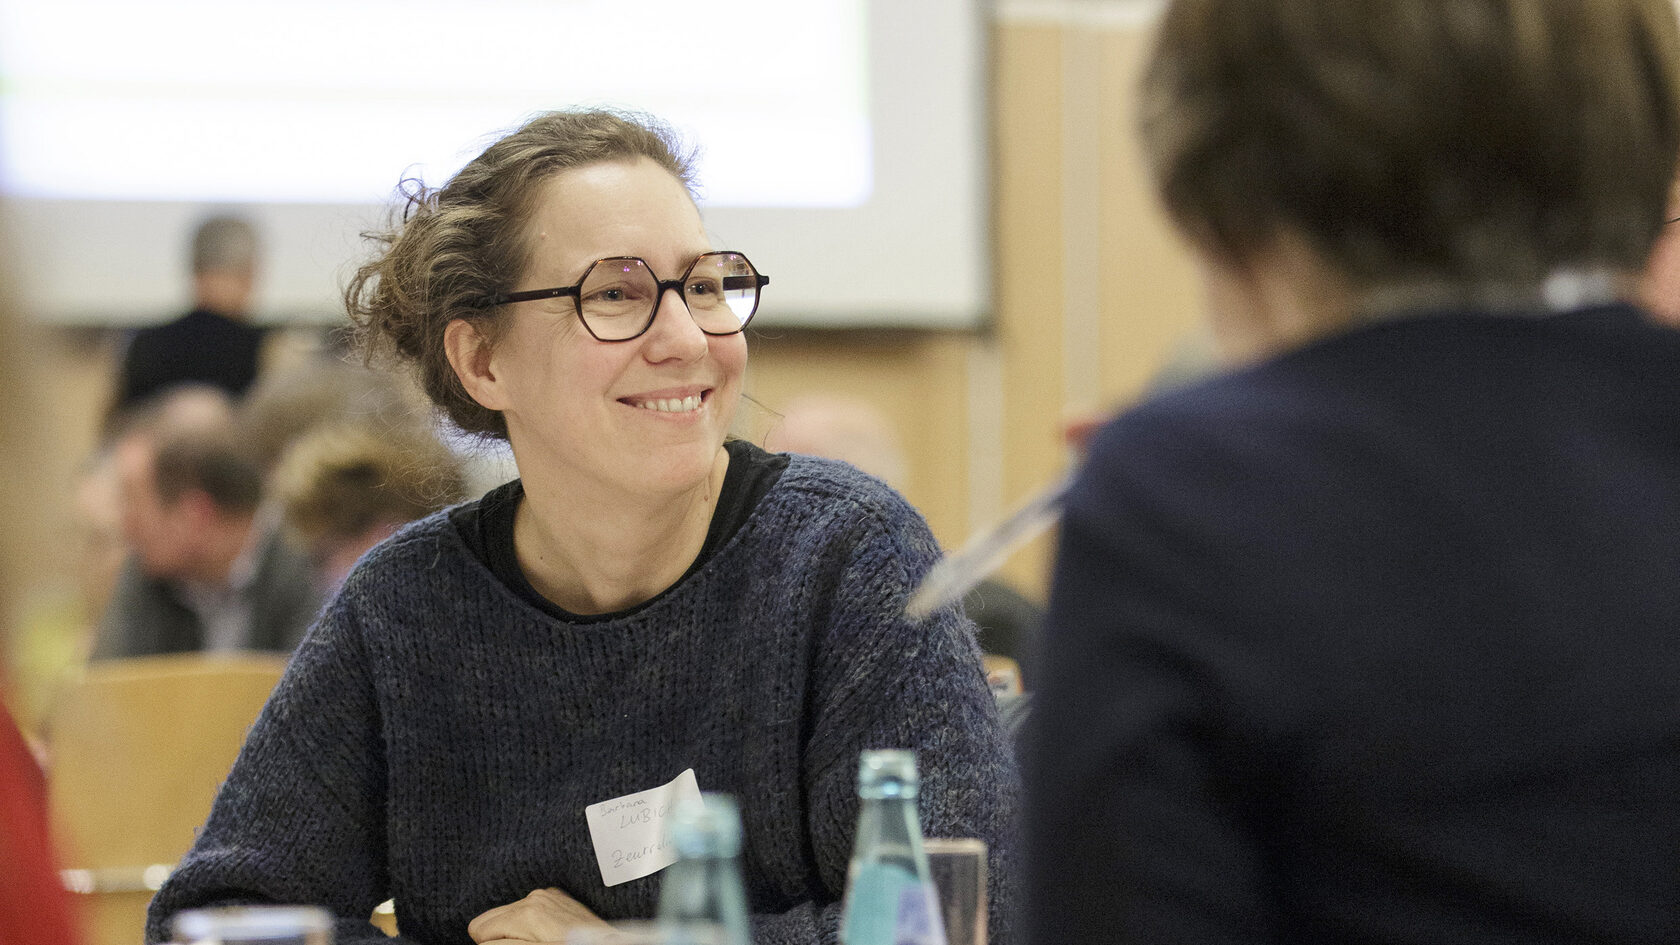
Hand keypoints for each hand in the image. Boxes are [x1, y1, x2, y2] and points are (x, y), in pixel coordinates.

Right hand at [467, 887, 610, 943]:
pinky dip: (527, 922)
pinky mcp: (555, 897)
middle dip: (498, 936)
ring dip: (512, 930)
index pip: (480, 931)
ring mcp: (545, 896)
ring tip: (536, 942)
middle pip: (488, 919)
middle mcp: (533, 898)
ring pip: (505, 914)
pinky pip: (525, 908)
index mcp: (525, 913)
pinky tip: (544, 934)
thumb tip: (482, 942)